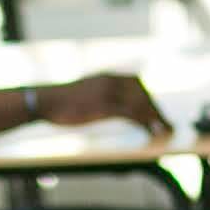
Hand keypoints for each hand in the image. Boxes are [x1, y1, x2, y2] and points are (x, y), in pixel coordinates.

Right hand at [36, 74, 171, 134]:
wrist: (44, 101)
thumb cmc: (62, 101)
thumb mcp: (85, 92)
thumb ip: (98, 95)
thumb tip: (108, 107)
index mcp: (107, 77)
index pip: (137, 84)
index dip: (149, 100)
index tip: (155, 114)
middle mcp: (111, 81)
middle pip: (143, 94)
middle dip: (156, 110)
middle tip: (164, 126)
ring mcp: (108, 92)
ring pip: (140, 104)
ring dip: (156, 118)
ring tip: (165, 132)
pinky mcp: (104, 106)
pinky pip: (132, 114)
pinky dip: (145, 123)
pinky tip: (151, 132)